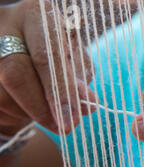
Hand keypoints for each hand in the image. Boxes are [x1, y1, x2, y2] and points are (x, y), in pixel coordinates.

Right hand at [0, 0, 95, 136]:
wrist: (26, 47)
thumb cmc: (58, 54)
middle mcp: (6, 23)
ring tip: (49, 111)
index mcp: (37, 14)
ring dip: (31, 113)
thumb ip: (79, 82)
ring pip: (3, 93)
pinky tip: (28, 106)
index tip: (72, 121)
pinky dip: (17, 112)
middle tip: (64, 128)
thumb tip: (88, 105)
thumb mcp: (75, 62)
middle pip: (16, 73)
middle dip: (43, 109)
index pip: (47, 56)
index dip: (60, 92)